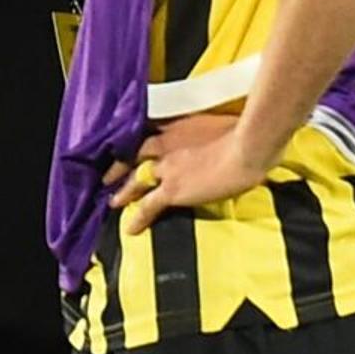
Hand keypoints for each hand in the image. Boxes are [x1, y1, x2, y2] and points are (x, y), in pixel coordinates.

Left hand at [117, 111, 276, 233]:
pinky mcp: (171, 190)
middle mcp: (167, 146)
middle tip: (109, 175)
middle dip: (121, 166)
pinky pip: (147, 206)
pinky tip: (131, 228)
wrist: (245, 150)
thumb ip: (214, 130)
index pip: (151, 134)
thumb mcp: (224, 125)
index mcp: (179, 127)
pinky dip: (138, 217)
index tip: (134, 147)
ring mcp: (167, 169)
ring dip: (124, 191)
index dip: (140, 142)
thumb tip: (220, 136)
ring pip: (137, 180)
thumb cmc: (243, 134)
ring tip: (114, 202)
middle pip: (136, 154)